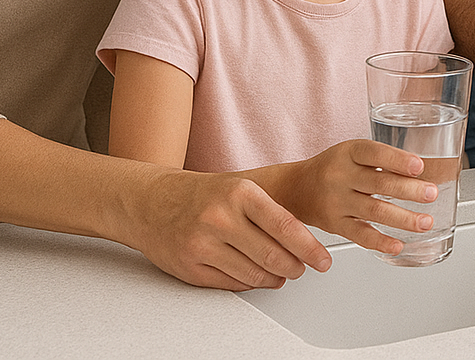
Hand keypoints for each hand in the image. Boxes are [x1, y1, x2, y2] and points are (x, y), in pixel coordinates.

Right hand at [125, 167, 332, 290]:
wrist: (151, 201)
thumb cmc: (202, 195)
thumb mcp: (240, 188)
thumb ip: (271, 213)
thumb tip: (304, 243)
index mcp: (240, 193)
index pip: (286, 227)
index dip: (310, 249)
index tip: (323, 260)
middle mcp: (220, 217)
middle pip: (273, 257)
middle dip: (295, 268)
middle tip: (303, 269)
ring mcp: (203, 244)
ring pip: (254, 276)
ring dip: (274, 279)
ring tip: (280, 273)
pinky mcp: (190, 267)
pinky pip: (232, 285)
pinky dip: (249, 284)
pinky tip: (254, 276)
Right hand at [263, 140, 441, 255]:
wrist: (296, 188)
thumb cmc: (333, 167)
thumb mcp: (352, 152)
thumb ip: (382, 161)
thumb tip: (426, 173)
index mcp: (349, 152)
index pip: (374, 153)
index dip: (397, 160)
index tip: (419, 166)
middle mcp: (340, 176)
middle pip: (378, 183)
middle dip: (408, 190)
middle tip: (431, 194)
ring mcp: (336, 202)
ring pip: (373, 211)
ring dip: (402, 218)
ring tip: (425, 222)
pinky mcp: (335, 224)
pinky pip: (359, 234)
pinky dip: (380, 241)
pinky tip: (397, 244)